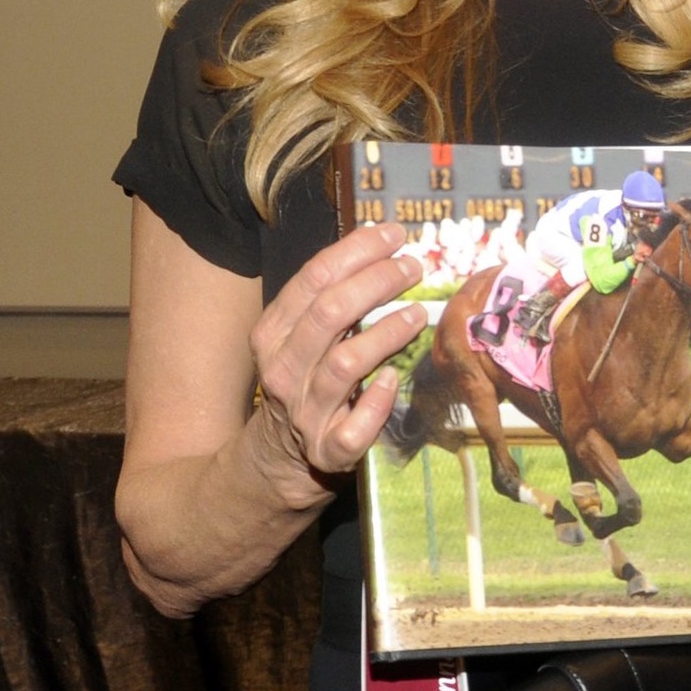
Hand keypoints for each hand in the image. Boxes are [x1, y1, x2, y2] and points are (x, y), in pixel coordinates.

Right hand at [244, 222, 424, 505]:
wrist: (279, 456)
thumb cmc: (306, 377)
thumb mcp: (302, 335)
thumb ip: (331, 297)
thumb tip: (382, 244)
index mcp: (273, 333)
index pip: (313, 279)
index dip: (358, 251)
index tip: (395, 234)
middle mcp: (283, 370)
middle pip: (330, 314)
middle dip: (378, 282)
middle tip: (414, 267)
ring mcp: (305, 412)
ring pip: (345, 364)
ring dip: (386, 334)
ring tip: (417, 313)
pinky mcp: (329, 450)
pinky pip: (355, 427)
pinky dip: (377, 402)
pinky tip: (394, 378)